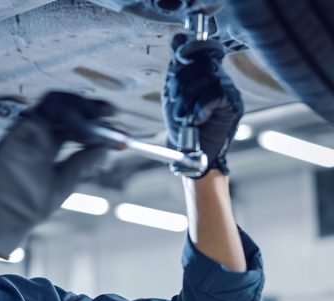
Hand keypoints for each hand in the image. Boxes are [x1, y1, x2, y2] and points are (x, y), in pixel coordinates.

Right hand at [0, 92, 114, 257]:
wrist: (1, 220)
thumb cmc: (25, 206)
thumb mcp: (63, 182)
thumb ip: (82, 163)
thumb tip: (105, 149)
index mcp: (46, 144)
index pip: (72, 122)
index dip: (94, 119)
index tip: (115, 123)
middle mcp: (35, 134)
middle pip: (65, 107)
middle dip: (90, 107)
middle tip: (110, 112)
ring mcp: (26, 132)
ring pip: (55, 103)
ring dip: (80, 108)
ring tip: (99, 119)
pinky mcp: (17, 133)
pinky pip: (43, 112)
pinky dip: (67, 115)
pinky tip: (83, 129)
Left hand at [162, 34, 243, 177]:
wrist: (192, 154)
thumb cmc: (181, 126)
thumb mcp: (173, 94)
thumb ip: (176, 70)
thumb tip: (178, 39)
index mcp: (204, 74)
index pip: (201, 50)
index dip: (189, 52)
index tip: (179, 61)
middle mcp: (219, 78)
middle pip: (198, 65)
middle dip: (180, 87)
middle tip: (176, 109)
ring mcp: (228, 90)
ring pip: (205, 80)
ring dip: (187, 102)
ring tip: (184, 118)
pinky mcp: (234, 104)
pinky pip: (215, 96)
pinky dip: (201, 109)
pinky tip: (197, 120)